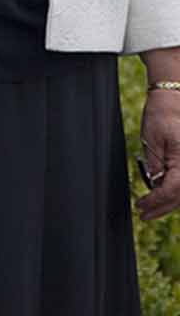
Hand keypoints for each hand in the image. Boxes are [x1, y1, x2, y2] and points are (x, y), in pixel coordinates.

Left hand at [136, 88, 179, 220]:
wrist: (173, 101)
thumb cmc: (161, 116)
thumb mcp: (151, 141)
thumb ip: (155, 167)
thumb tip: (154, 187)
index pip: (172, 190)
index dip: (156, 201)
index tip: (141, 205)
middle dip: (161, 207)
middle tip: (143, 213)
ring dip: (168, 203)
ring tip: (150, 209)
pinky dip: (174, 192)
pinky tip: (160, 195)